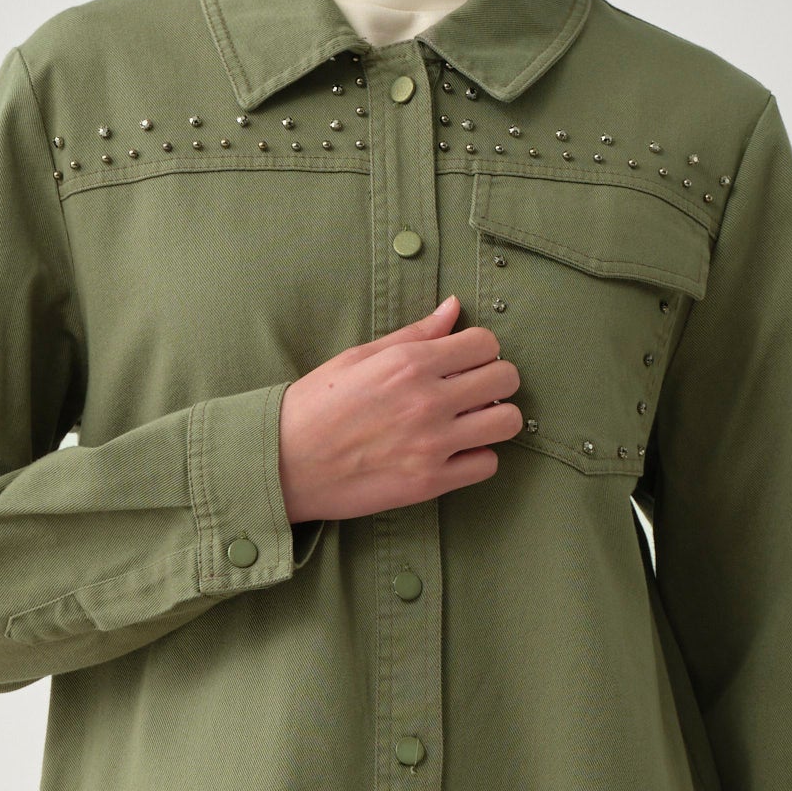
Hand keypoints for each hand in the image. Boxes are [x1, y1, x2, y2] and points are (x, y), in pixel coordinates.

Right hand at [278, 296, 520, 521]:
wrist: (284, 463)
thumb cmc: (315, 406)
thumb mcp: (359, 357)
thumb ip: (414, 334)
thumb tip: (454, 308)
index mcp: (410, 363)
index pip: (485, 342)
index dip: (481, 350)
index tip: (466, 362)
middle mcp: (428, 400)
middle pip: (506, 378)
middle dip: (496, 380)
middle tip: (474, 391)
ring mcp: (432, 444)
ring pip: (507, 422)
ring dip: (495, 418)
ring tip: (472, 422)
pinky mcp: (430, 482)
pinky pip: (487, 464)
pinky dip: (478, 458)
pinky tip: (456, 452)